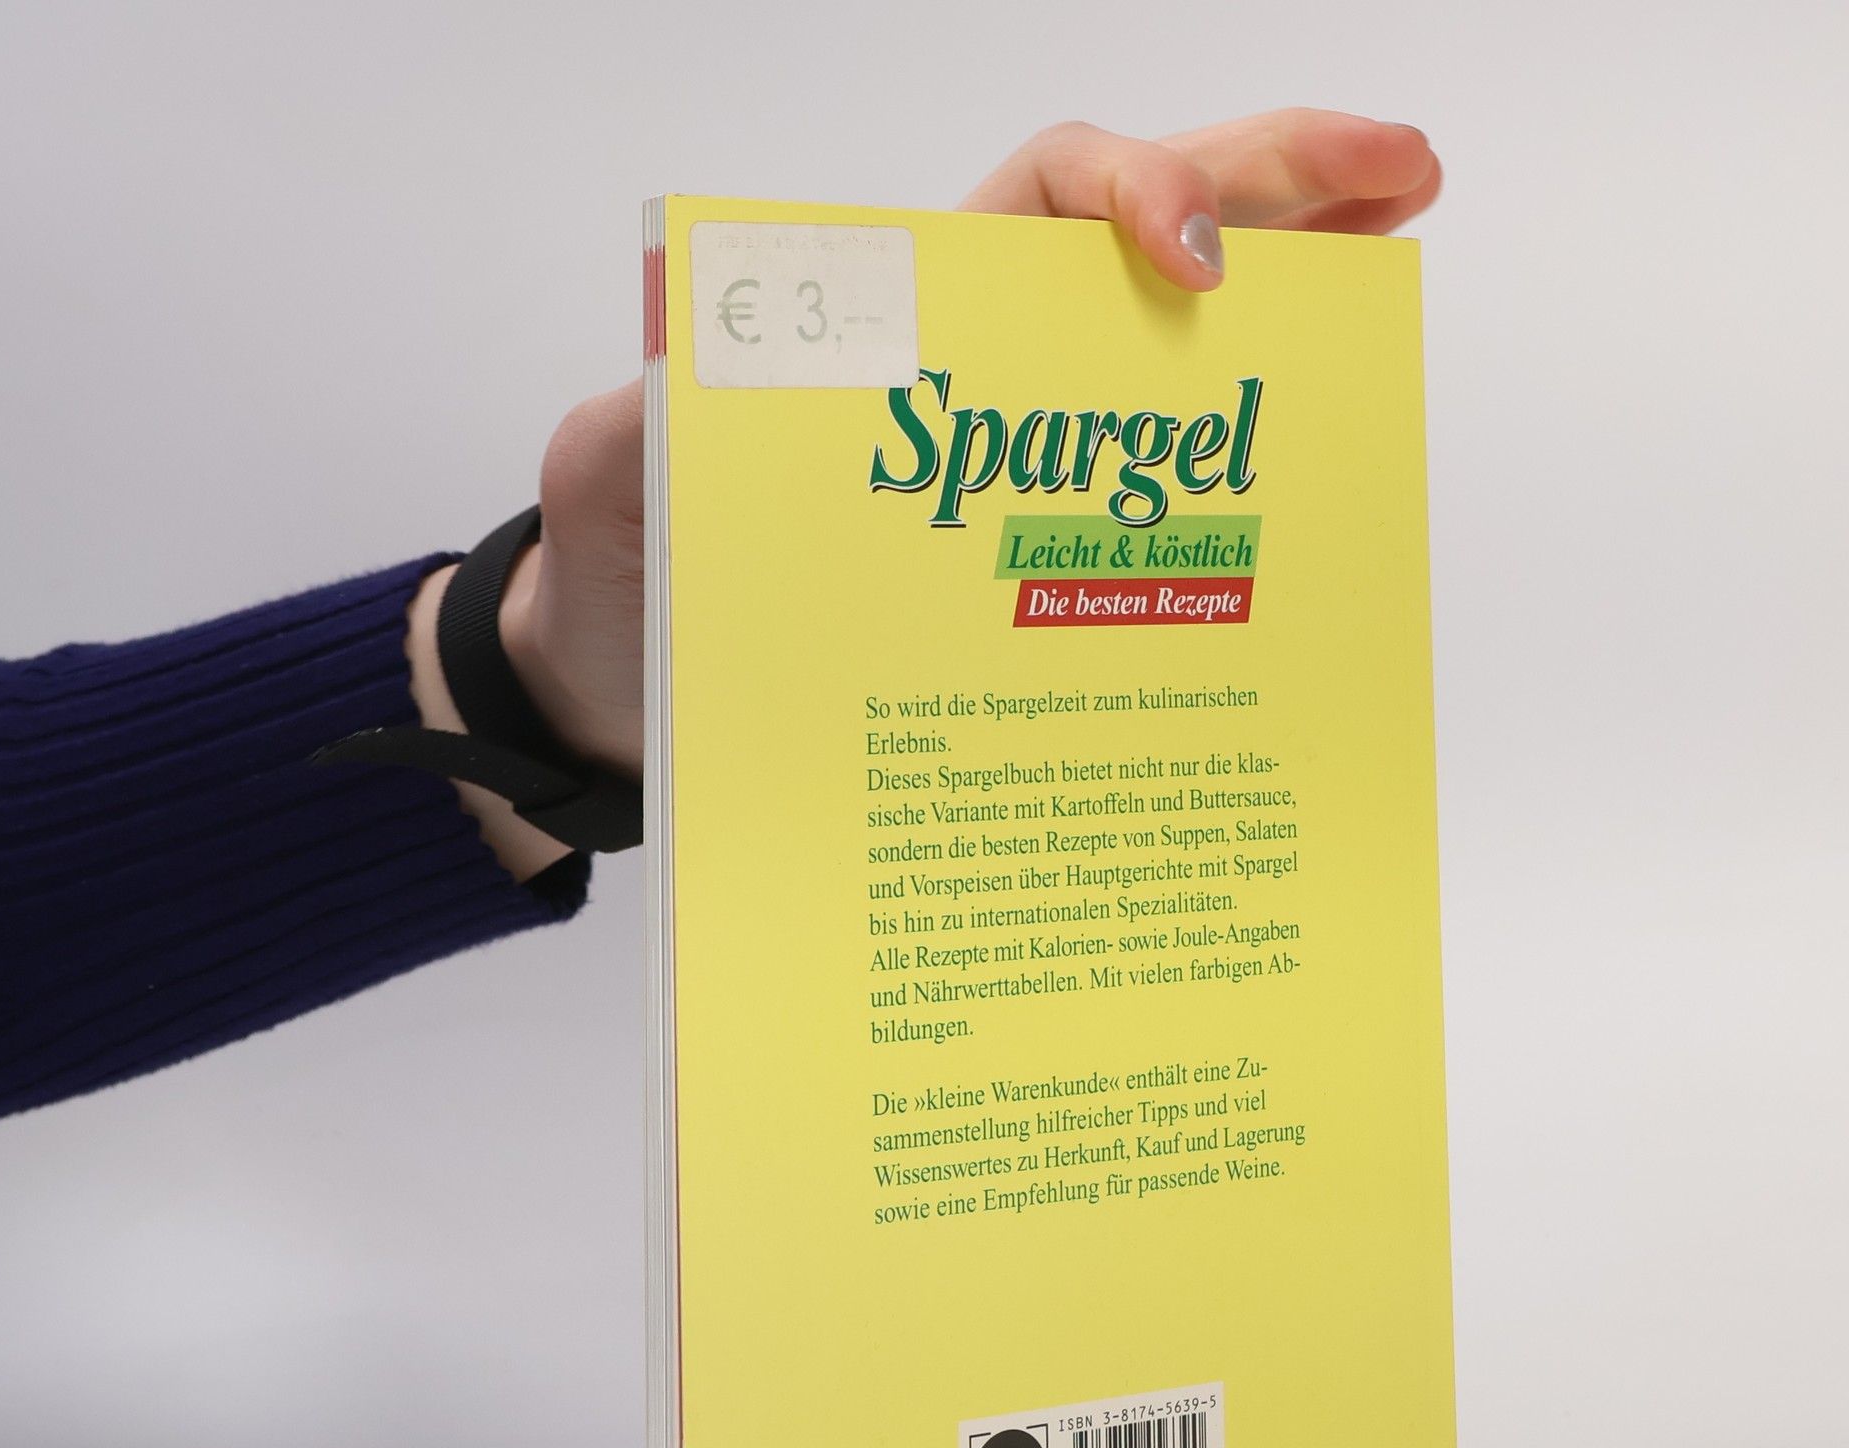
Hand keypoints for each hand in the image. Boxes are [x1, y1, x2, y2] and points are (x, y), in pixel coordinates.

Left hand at [422, 109, 1440, 875]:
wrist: (633, 699)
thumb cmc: (627, 590)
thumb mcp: (611, 496)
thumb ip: (633, 437)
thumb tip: (687, 395)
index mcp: (886, 327)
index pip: (1029, 204)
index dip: (1126, 196)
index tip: (1192, 258)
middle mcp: (970, 377)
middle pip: (1136, 245)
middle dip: (1274, 188)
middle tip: (1404, 181)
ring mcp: (1009, 465)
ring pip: (1162, 352)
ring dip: (1289, 294)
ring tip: (1398, 262)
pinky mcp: (1021, 562)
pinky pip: (1136, 496)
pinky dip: (1228, 466)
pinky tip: (1305, 454)